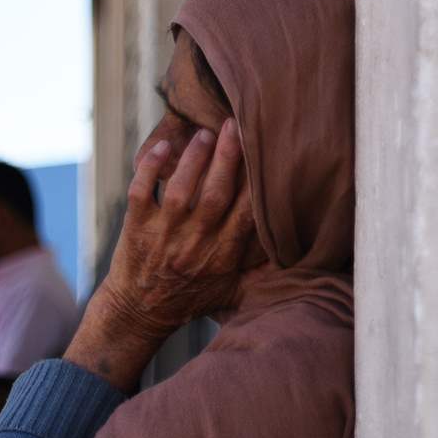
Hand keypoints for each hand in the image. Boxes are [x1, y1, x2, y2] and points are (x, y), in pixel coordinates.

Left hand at [70, 115, 253, 389]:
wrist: (138, 314)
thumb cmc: (189, 300)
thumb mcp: (230, 292)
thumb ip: (260, 273)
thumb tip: (302, 258)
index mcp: (222, 257)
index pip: (246, 215)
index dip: (256, 183)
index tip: (266, 153)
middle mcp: (194, 245)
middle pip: (215, 195)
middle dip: (228, 157)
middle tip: (235, 123)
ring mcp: (162, 236)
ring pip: (181, 190)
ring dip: (194, 158)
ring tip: (205, 132)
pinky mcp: (134, 230)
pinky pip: (141, 192)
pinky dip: (150, 168)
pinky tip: (162, 147)